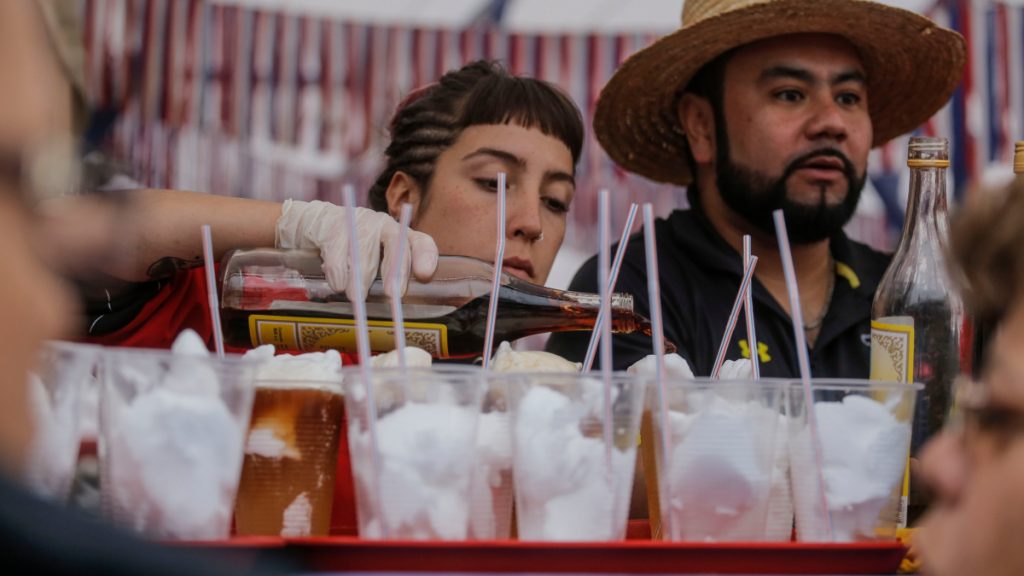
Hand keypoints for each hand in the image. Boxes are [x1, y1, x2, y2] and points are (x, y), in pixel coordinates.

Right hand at [275, 199, 437, 298]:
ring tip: (355, 297)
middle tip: (392, 295)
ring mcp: (360, 222)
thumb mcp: (374, 265)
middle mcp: (384, 225)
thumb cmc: (352, 252)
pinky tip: (337, 283)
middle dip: (395, 271)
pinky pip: (337, 253)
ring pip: (364, 252)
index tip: (424, 275)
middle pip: (396, 244)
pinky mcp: (335, 225)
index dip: (425, 257)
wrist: (316, 226)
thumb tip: (397, 309)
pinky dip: (337, 273)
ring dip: (360, 279)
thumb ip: (388, 281)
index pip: (421, 242)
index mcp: (400, 236)